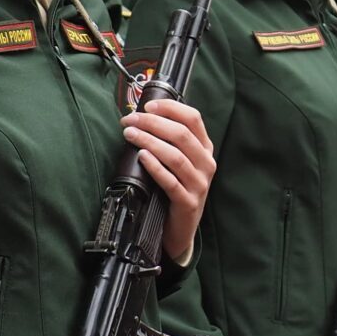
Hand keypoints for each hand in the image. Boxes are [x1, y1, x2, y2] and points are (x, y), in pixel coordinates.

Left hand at [123, 97, 214, 261]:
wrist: (180, 230)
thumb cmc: (175, 190)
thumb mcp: (179, 163)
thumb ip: (169, 141)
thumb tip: (141, 116)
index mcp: (205, 149)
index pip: (193, 118)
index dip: (170, 108)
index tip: (147, 106)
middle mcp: (206, 164)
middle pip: (181, 134)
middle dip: (152, 123)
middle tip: (130, 120)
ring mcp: (199, 184)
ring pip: (175, 156)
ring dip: (150, 141)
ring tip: (130, 135)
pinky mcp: (188, 203)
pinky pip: (170, 181)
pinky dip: (155, 166)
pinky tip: (141, 157)